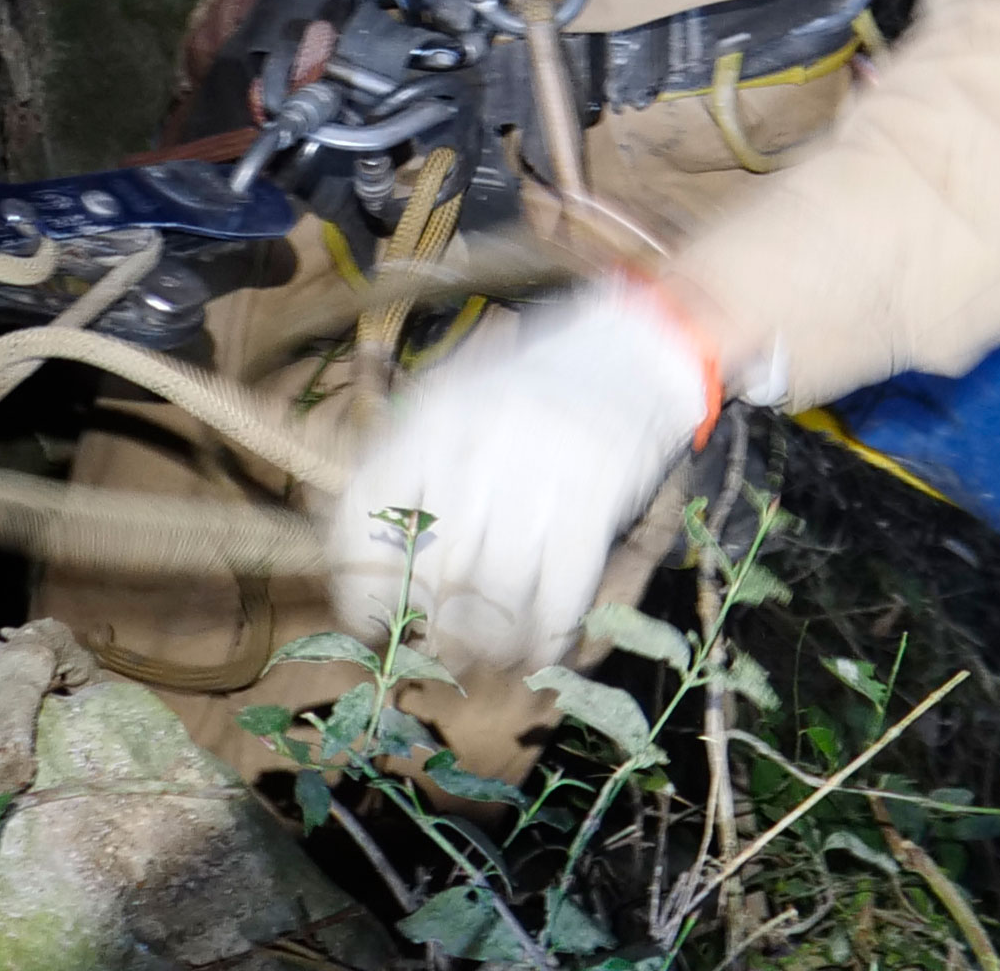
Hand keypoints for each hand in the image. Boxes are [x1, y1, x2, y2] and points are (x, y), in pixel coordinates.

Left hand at [332, 280, 716, 672]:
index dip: (363, 588)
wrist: (635, 346)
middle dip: (432, 624)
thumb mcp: (458, 400)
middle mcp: (473, 445)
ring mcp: (537, 472)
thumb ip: (410, 463)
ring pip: (492, 592)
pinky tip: (544, 649)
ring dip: (490, 641)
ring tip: (491, 653)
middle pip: (431, 570)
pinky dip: (548, 635)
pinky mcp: (595, 499)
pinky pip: (559, 594)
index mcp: (429, 419)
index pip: (368, 516)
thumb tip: (364, 553)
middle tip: (442, 646)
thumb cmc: (536, 383)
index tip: (372, 624)